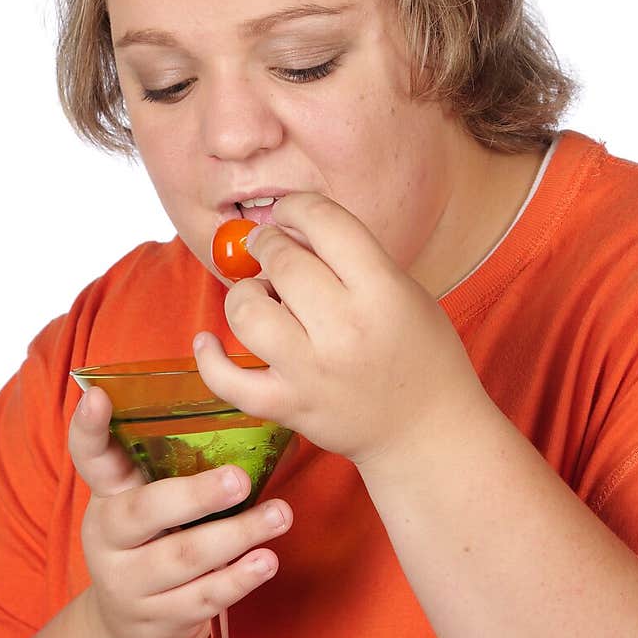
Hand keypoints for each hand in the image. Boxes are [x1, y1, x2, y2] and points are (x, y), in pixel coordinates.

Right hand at [67, 385, 292, 637]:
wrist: (128, 631)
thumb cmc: (155, 542)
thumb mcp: (152, 502)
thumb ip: (183, 467)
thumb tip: (264, 423)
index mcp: (108, 494)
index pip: (89, 455)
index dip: (88, 427)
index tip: (97, 396)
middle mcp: (109, 536)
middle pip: (146, 511)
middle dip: (196, 495)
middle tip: (240, 479)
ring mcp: (128, 582)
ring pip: (184, 557)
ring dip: (237, 535)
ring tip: (280, 516)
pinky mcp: (157, 619)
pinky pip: (202, 598)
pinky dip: (238, 579)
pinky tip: (266, 561)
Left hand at [194, 192, 482, 467]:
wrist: (427, 431)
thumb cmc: (419, 351)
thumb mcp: (402, 290)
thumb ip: (352, 258)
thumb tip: (289, 229)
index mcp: (382, 291)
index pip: (325, 222)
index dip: (297, 206)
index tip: (289, 212)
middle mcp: (345, 329)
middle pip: (282, 261)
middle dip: (268, 244)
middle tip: (271, 248)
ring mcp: (312, 371)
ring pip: (247, 312)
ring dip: (244, 292)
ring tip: (260, 295)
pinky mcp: (289, 407)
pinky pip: (229, 381)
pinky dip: (210, 359)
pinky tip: (209, 342)